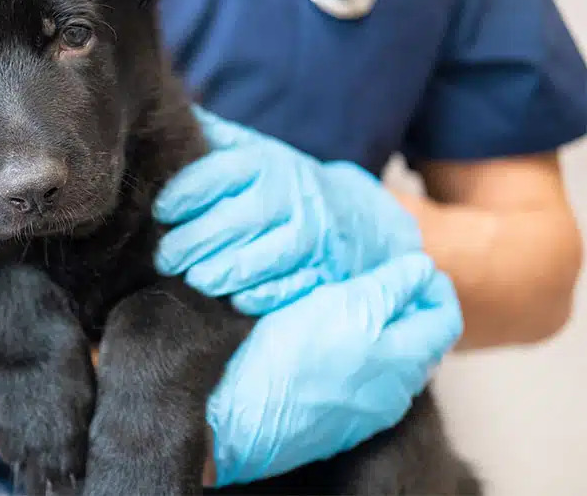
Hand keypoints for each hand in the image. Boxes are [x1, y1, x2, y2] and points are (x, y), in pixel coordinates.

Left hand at [154, 106, 421, 313]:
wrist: (355, 215)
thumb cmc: (281, 184)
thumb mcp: (254, 152)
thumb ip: (214, 139)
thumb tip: (167, 117)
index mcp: (266, 163)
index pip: (220, 173)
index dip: (184, 193)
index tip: (161, 211)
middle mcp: (290, 197)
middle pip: (237, 220)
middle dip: (193, 241)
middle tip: (164, 258)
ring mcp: (310, 237)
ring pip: (262, 259)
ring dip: (221, 272)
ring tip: (193, 278)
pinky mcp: (322, 273)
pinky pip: (289, 289)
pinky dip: (260, 296)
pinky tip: (234, 298)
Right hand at [206, 252, 462, 484]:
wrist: (242, 421)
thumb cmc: (290, 358)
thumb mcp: (342, 303)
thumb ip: (389, 287)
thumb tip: (422, 269)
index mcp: (407, 358)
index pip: (446, 316)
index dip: (433, 284)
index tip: (410, 265)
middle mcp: (398, 392)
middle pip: (423, 342)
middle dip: (408, 307)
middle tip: (378, 280)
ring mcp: (370, 414)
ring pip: (394, 365)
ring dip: (383, 334)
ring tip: (350, 308)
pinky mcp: (340, 425)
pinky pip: (366, 386)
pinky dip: (361, 359)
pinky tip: (329, 346)